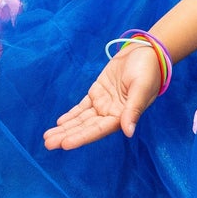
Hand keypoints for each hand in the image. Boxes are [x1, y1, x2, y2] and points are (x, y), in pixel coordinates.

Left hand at [43, 41, 165, 148]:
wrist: (146, 53)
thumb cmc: (147, 71)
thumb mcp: (141, 89)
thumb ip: (133, 110)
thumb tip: (128, 132)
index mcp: (122, 116)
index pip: (98, 130)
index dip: (81, 137)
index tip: (65, 144)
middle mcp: (111, 114)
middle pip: (86, 127)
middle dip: (67, 135)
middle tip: (48, 144)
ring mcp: (103, 103)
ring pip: (81, 119)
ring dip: (66, 128)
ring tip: (48, 137)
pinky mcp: (98, 92)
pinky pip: (82, 107)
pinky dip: (71, 115)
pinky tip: (60, 122)